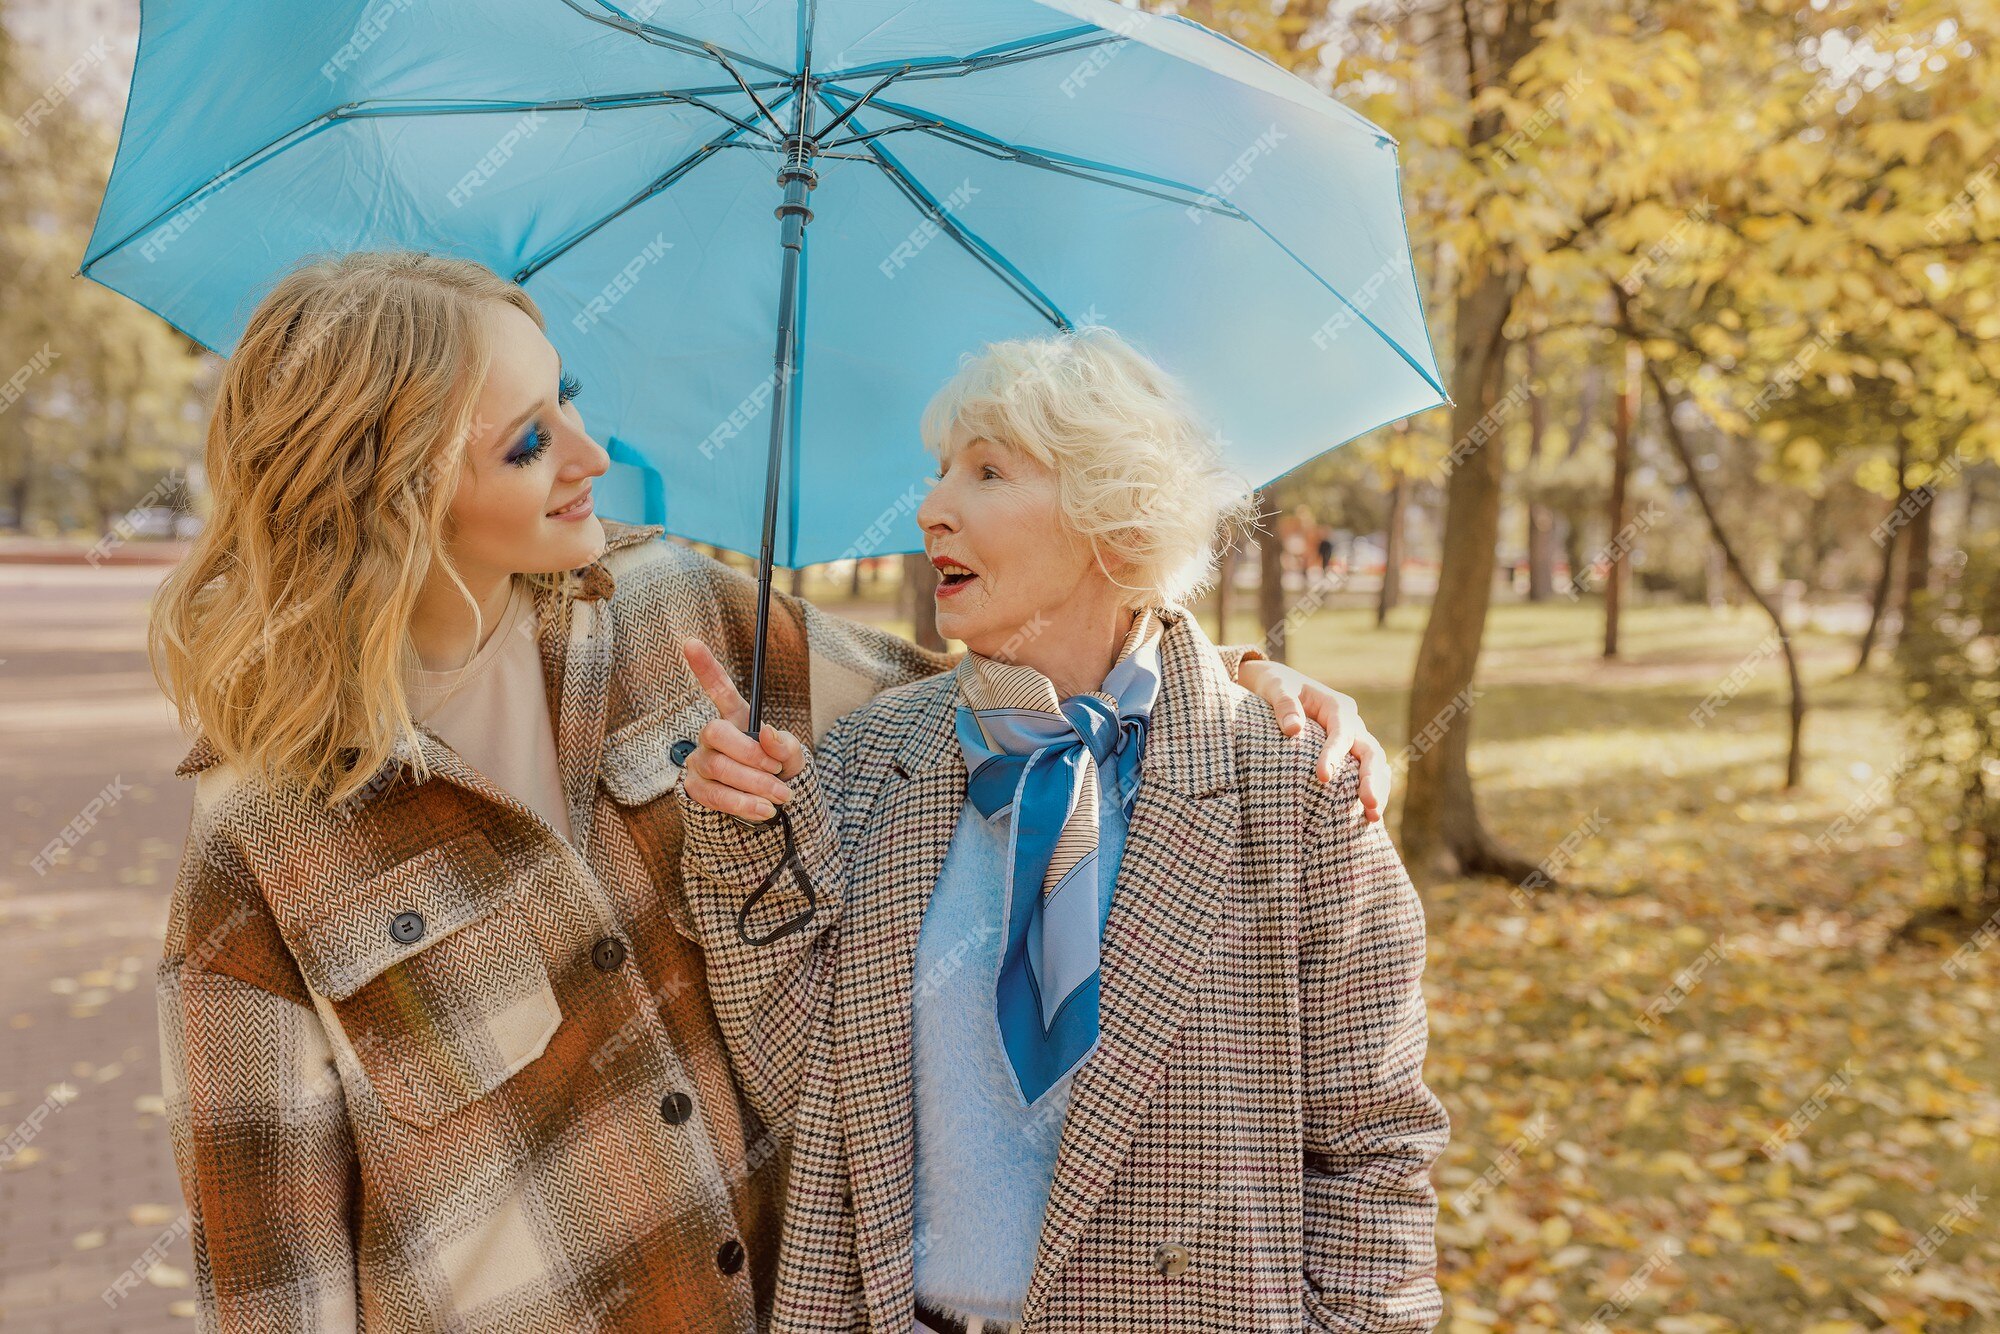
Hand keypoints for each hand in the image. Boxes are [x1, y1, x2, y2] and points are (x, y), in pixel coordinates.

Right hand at [679, 638, 804, 822]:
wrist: (769, 809)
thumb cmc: (778, 773)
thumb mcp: (791, 757)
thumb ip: (785, 744)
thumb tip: (766, 733)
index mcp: (736, 718)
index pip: (719, 688)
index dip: (705, 667)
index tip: (691, 641)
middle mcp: (711, 736)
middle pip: (717, 733)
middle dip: (749, 753)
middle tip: (777, 770)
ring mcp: (700, 761)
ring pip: (719, 768)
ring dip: (754, 784)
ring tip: (782, 796)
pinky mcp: (695, 789)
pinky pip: (714, 795)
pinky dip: (743, 804)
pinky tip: (765, 810)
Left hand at [1237, 659, 1390, 822]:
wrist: (1279, 686)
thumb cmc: (1276, 686)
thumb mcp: (1275, 687)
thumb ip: (1283, 704)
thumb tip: (1293, 729)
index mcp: (1336, 706)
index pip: (1341, 733)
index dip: (1333, 755)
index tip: (1322, 778)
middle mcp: (1351, 723)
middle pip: (1370, 751)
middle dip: (1371, 779)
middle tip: (1369, 805)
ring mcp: (1353, 739)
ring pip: (1375, 764)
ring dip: (1377, 790)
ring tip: (1373, 818)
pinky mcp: (1349, 754)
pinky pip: (1366, 773)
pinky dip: (1370, 791)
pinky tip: (1367, 818)